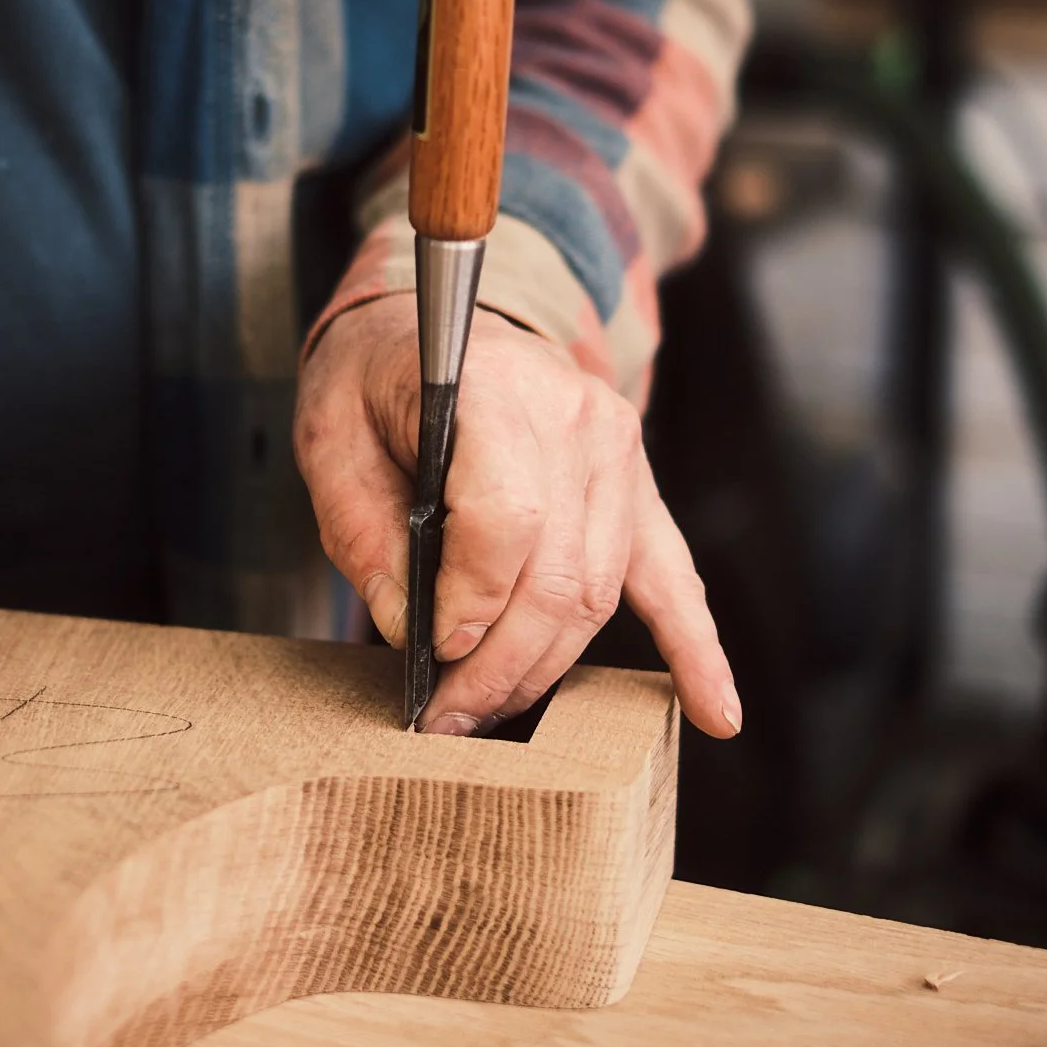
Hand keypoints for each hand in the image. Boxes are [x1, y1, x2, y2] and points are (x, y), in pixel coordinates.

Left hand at [294, 294, 741, 737]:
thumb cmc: (378, 380)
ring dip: (547, 668)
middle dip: (502, 665)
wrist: (436, 328)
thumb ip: (364, 531)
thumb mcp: (330, 438)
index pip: (508, 518)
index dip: (470, 602)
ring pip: (598, 591)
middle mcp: (573, 414)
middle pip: (558, 573)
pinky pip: (672, 574)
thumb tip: (411, 630)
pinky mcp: (635, 482)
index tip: (431, 650)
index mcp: (493, 387)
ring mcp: (617, 448)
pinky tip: (715, 712)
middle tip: (448, 718)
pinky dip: (694, 647)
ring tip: (489, 712)